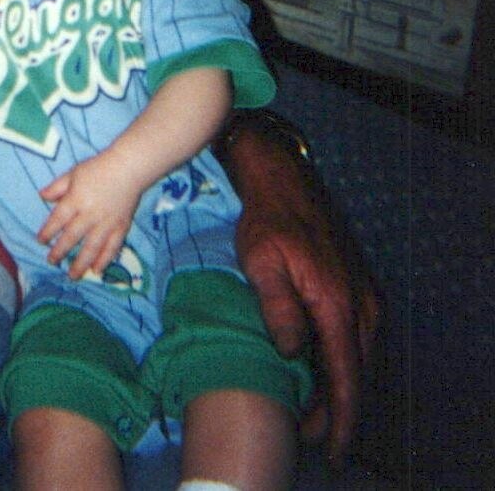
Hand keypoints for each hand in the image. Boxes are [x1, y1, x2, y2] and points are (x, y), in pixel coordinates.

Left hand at [37, 149, 141, 281]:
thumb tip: (41, 196)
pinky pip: (112, 247)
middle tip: (52, 262)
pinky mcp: (121, 227)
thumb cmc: (98, 168)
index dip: (48, 231)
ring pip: (91, 248)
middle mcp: (90, 214)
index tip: (40, 241)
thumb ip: (57, 187)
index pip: (58, 219)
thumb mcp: (74, 173)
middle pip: (72, 236)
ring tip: (73, 275)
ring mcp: (106, 223)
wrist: (129, 168)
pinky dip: (104, 260)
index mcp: (76, 199)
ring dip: (81, 263)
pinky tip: (97, 270)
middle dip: (60, 251)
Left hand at [225, 118, 379, 464]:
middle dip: (337, 410)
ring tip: (312, 410)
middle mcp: (361, 302)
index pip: (346, 377)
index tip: (332, 449)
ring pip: (357, 356)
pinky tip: (319, 367)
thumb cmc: (266, 217)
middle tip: (310, 434)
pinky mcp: (357, 284)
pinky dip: (341, 359)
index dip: (341, 419)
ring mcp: (364, 292)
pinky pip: (354, 335)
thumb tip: (292, 353)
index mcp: (337, 302)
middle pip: (356, 374)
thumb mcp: (261, 262)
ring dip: (338, 385)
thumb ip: (279, 309)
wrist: (283, 175)